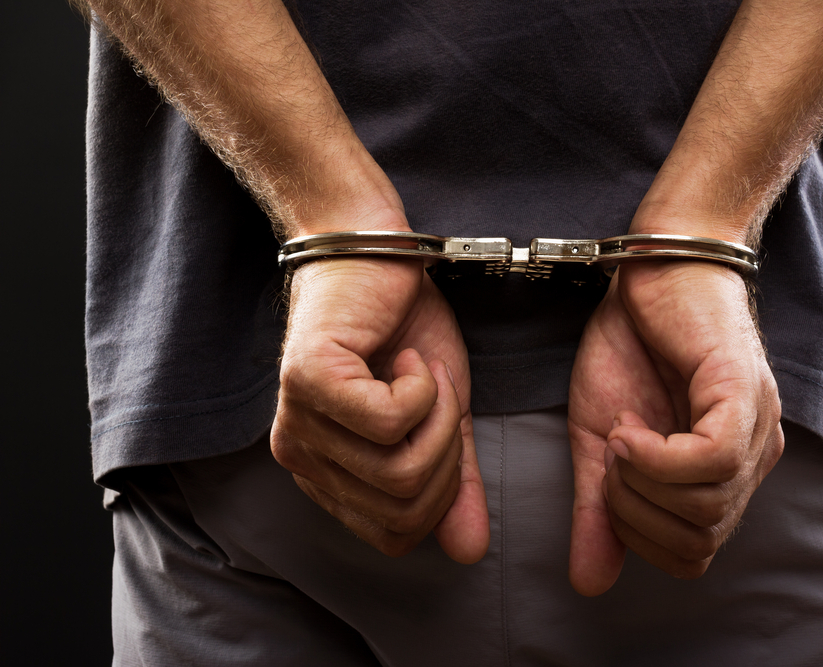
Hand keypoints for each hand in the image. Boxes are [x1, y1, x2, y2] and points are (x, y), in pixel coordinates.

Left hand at [270, 257, 489, 562]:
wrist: (375, 252)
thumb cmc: (403, 329)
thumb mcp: (444, 417)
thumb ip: (455, 482)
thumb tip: (472, 550)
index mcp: (328, 475)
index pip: (395, 534)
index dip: (442, 493)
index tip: (444, 427)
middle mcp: (301, 459)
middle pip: (402, 507)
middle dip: (446, 451)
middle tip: (437, 395)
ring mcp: (298, 422)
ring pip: (398, 469)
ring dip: (437, 415)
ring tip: (419, 372)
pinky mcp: (308, 381)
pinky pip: (388, 421)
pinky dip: (421, 388)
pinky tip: (404, 357)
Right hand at [567, 262, 783, 594]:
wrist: (645, 271)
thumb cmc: (629, 346)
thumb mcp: (599, 441)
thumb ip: (598, 511)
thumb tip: (588, 583)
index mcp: (722, 471)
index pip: (694, 553)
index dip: (640, 536)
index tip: (609, 481)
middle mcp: (751, 455)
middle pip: (702, 538)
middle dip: (636, 513)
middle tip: (612, 460)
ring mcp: (754, 424)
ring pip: (708, 504)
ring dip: (643, 480)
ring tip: (623, 434)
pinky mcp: (743, 391)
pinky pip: (711, 461)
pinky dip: (659, 457)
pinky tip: (633, 428)